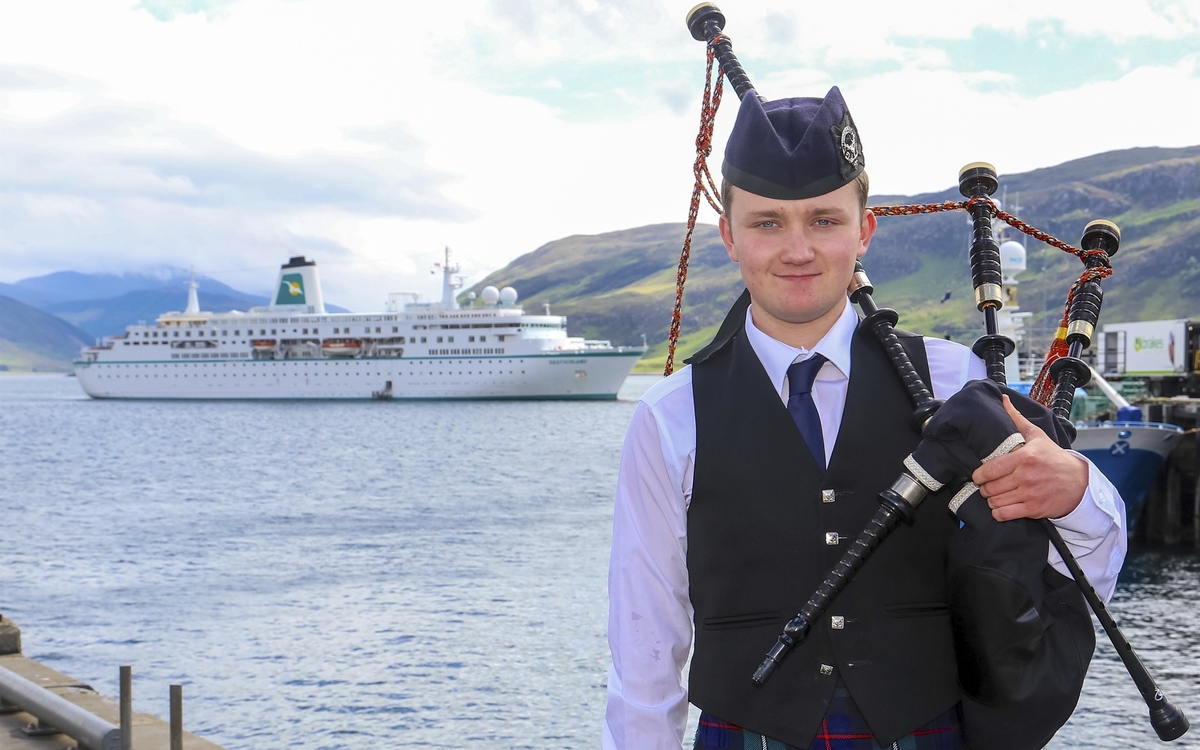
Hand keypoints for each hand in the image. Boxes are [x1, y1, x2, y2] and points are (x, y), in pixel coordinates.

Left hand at [971, 395, 1088, 521]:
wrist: (1079, 484)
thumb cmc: (1054, 459)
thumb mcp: (1037, 436)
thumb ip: (1016, 419)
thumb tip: (1003, 399)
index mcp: (1024, 457)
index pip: (988, 469)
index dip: (978, 474)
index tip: (980, 474)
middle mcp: (1025, 476)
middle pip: (988, 488)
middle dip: (984, 488)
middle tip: (987, 485)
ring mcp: (1029, 494)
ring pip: (994, 502)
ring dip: (991, 500)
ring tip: (995, 495)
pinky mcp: (1033, 510)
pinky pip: (1004, 514)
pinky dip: (999, 512)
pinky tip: (1002, 506)